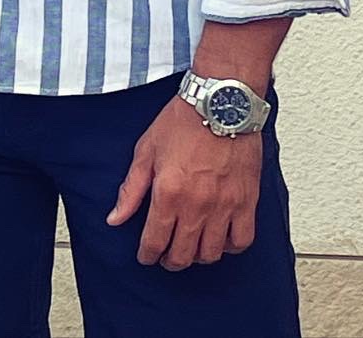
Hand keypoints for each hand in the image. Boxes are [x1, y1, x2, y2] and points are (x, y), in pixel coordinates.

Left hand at [105, 91, 261, 268]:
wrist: (222, 101)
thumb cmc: (184, 119)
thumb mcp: (147, 149)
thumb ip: (131, 189)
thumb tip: (115, 218)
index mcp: (168, 192)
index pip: (154, 242)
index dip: (147, 255)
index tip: (146, 255)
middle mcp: (196, 204)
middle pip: (182, 256)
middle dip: (170, 260)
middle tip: (166, 254)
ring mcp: (224, 205)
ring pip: (210, 254)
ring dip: (198, 256)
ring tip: (192, 245)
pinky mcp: (247, 201)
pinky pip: (241, 241)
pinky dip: (230, 246)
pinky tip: (221, 237)